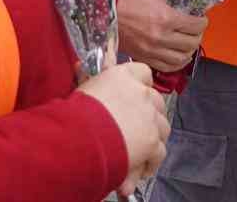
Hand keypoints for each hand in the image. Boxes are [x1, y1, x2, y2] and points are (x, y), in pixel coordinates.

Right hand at [77, 61, 169, 195]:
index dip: (140, 86)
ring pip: (162, 127)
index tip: (134, 96)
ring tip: (139, 151)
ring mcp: (150, 118)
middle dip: (149, 115)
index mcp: (124, 76)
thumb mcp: (83, 91)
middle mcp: (142, 93)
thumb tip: (79, 68)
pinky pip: (159, 153)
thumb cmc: (74, 113)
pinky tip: (140, 169)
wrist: (77, 137)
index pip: (143, 73)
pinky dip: (151, 162)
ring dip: (153, 138)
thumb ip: (93, 84)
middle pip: (156, 101)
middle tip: (135, 129)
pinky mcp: (152, 142)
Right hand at [116, 0, 206, 71]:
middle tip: (195, 31)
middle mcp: (161, 37)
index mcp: (166, 18)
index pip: (195, 26)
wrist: (106, 11)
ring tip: (188, 44)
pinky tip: (178, 56)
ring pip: (181, 59)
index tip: (201, 19)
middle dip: (197, 36)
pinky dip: (176, 63)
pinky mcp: (143, 57)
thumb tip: (187, 9)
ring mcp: (152, 50)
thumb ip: (174, 2)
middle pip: (191, 43)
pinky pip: (166, 67)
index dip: (202, 22)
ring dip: (189, 51)